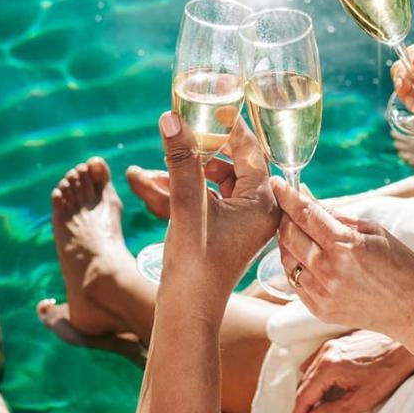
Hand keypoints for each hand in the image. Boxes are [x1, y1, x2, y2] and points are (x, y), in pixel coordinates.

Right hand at [157, 112, 279, 288]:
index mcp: (263, 201)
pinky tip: (153, 185)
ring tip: (150, 171)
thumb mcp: (187, 204)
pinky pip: (208, 197)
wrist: (188, 310)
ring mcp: (244, 221)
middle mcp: (260, 209)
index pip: (250, 149)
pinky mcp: (227, 230)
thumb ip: (182, 159)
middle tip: (178, 129)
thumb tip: (172, 118)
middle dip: (198, 151)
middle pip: (232, 163)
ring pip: (215, 181)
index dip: (227, 125)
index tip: (211, 102)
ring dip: (185, 172)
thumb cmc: (195, 263)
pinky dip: (185, 189)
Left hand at [270, 179, 413, 339]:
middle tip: (286, 205)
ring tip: (297, 230)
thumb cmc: (400, 264)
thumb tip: (308, 197)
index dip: (287, 196)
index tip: (276, 183)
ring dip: (287, 241)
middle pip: (288, 235)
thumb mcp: (373, 231)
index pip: (305, 214)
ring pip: (286, 259)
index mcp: (346, 246)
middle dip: (284, 216)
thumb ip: (336, 215)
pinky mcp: (319, 309)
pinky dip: (295, 264)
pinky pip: (294, 281)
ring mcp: (322, 293)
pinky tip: (305, 256)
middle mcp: (329, 271)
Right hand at [287, 330, 413, 412]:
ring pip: (309, 374)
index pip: (303, 397)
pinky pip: (316, 363)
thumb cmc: (387, 374)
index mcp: (328, 368)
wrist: (405, 347)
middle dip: (300, 410)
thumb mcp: (360, 400)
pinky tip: (316, 389)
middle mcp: (325, 354)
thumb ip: (332, 412)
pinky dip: (313, 379)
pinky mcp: (338, 343)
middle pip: (304, 386)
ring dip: (306, 395)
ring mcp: (331, 346)